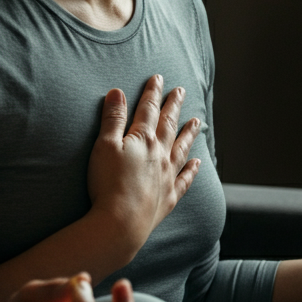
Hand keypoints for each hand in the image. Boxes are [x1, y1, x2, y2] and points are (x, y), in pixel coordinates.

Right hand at [87, 75, 201, 254]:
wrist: (121, 223)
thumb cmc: (107, 183)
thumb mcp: (104, 146)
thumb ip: (112, 118)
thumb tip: (117, 92)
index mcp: (143, 139)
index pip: (148, 109)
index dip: (152, 92)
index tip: (158, 78)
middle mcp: (160, 154)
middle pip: (168, 124)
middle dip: (173, 106)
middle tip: (181, 91)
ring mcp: (167, 176)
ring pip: (182, 148)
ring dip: (189, 133)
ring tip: (197, 121)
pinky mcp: (168, 196)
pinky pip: (185, 179)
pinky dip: (192, 169)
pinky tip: (197, 162)